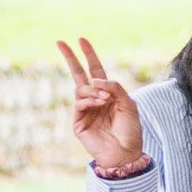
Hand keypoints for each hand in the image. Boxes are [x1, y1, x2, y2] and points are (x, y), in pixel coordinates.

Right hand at [57, 38, 142, 168]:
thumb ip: (115, 88)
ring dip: (93, 91)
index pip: (96, 71)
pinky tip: (100, 104)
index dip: (89, 55)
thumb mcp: (129, 105)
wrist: (126, 152)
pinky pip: (79, 103)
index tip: (81, 39)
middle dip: (71, 58)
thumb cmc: (130, 130)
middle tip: (61, 42)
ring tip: (106, 100)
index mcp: (108, 94)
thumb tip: (96, 80)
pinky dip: (90, 100)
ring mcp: (85, 110)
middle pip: (79, 75)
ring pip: (81, 89)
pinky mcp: (78, 121)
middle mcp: (94, 99)